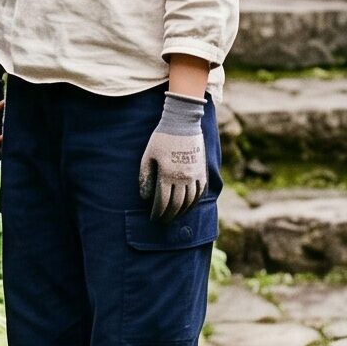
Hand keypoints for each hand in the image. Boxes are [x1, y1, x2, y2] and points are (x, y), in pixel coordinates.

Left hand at [139, 93, 208, 220]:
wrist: (182, 123)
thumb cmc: (161, 138)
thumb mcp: (148, 155)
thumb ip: (145, 176)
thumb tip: (145, 197)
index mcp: (167, 174)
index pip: (163, 201)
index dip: (158, 212)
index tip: (153, 218)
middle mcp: (182, 178)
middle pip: (177, 204)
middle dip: (169, 216)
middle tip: (163, 221)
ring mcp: (194, 175)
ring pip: (190, 201)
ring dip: (182, 212)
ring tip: (175, 216)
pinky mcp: (202, 171)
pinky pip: (200, 191)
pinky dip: (195, 201)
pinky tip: (189, 205)